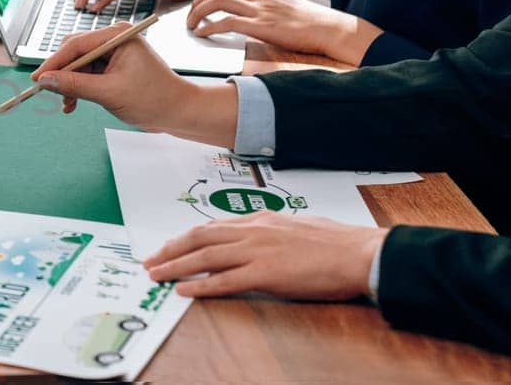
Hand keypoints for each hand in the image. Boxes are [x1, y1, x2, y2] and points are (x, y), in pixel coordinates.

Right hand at [29, 24, 237, 147]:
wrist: (179, 112)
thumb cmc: (154, 99)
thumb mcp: (109, 93)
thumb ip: (75, 85)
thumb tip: (45, 80)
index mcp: (118, 36)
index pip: (76, 45)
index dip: (53, 63)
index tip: (37, 79)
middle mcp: (115, 39)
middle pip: (75, 53)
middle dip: (61, 75)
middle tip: (48, 93)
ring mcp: (114, 53)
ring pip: (79, 65)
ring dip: (70, 85)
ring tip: (67, 105)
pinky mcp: (114, 67)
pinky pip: (88, 74)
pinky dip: (79, 88)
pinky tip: (74, 103)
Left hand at [143, 212, 387, 299]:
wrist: (361, 253)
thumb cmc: (336, 244)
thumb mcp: (296, 227)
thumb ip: (271, 231)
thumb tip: (256, 236)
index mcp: (262, 220)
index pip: (213, 227)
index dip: (185, 237)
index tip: (168, 246)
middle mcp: (255, 231)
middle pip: (200, 238)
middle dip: (170, 250)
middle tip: (150, 261)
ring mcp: (259, 251)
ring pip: (205, 257)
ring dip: (175, 266)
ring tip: (155, 275)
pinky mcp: (267, 273)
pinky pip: (225, 280)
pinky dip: (201, 285)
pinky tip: (183, 290)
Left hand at [186, 0, 382, 64]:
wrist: (332, 29)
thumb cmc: (312, 25)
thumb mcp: (286, 10)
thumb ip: (268, 10)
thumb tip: (254, 18)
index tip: (198, 7)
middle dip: (196, 3)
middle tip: (188, 17)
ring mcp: (260, 10)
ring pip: (217, 2)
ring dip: (198, 13)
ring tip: (191, 26)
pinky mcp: (262, 26)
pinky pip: (227, 22)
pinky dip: (209, 27)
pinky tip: (202, 35)